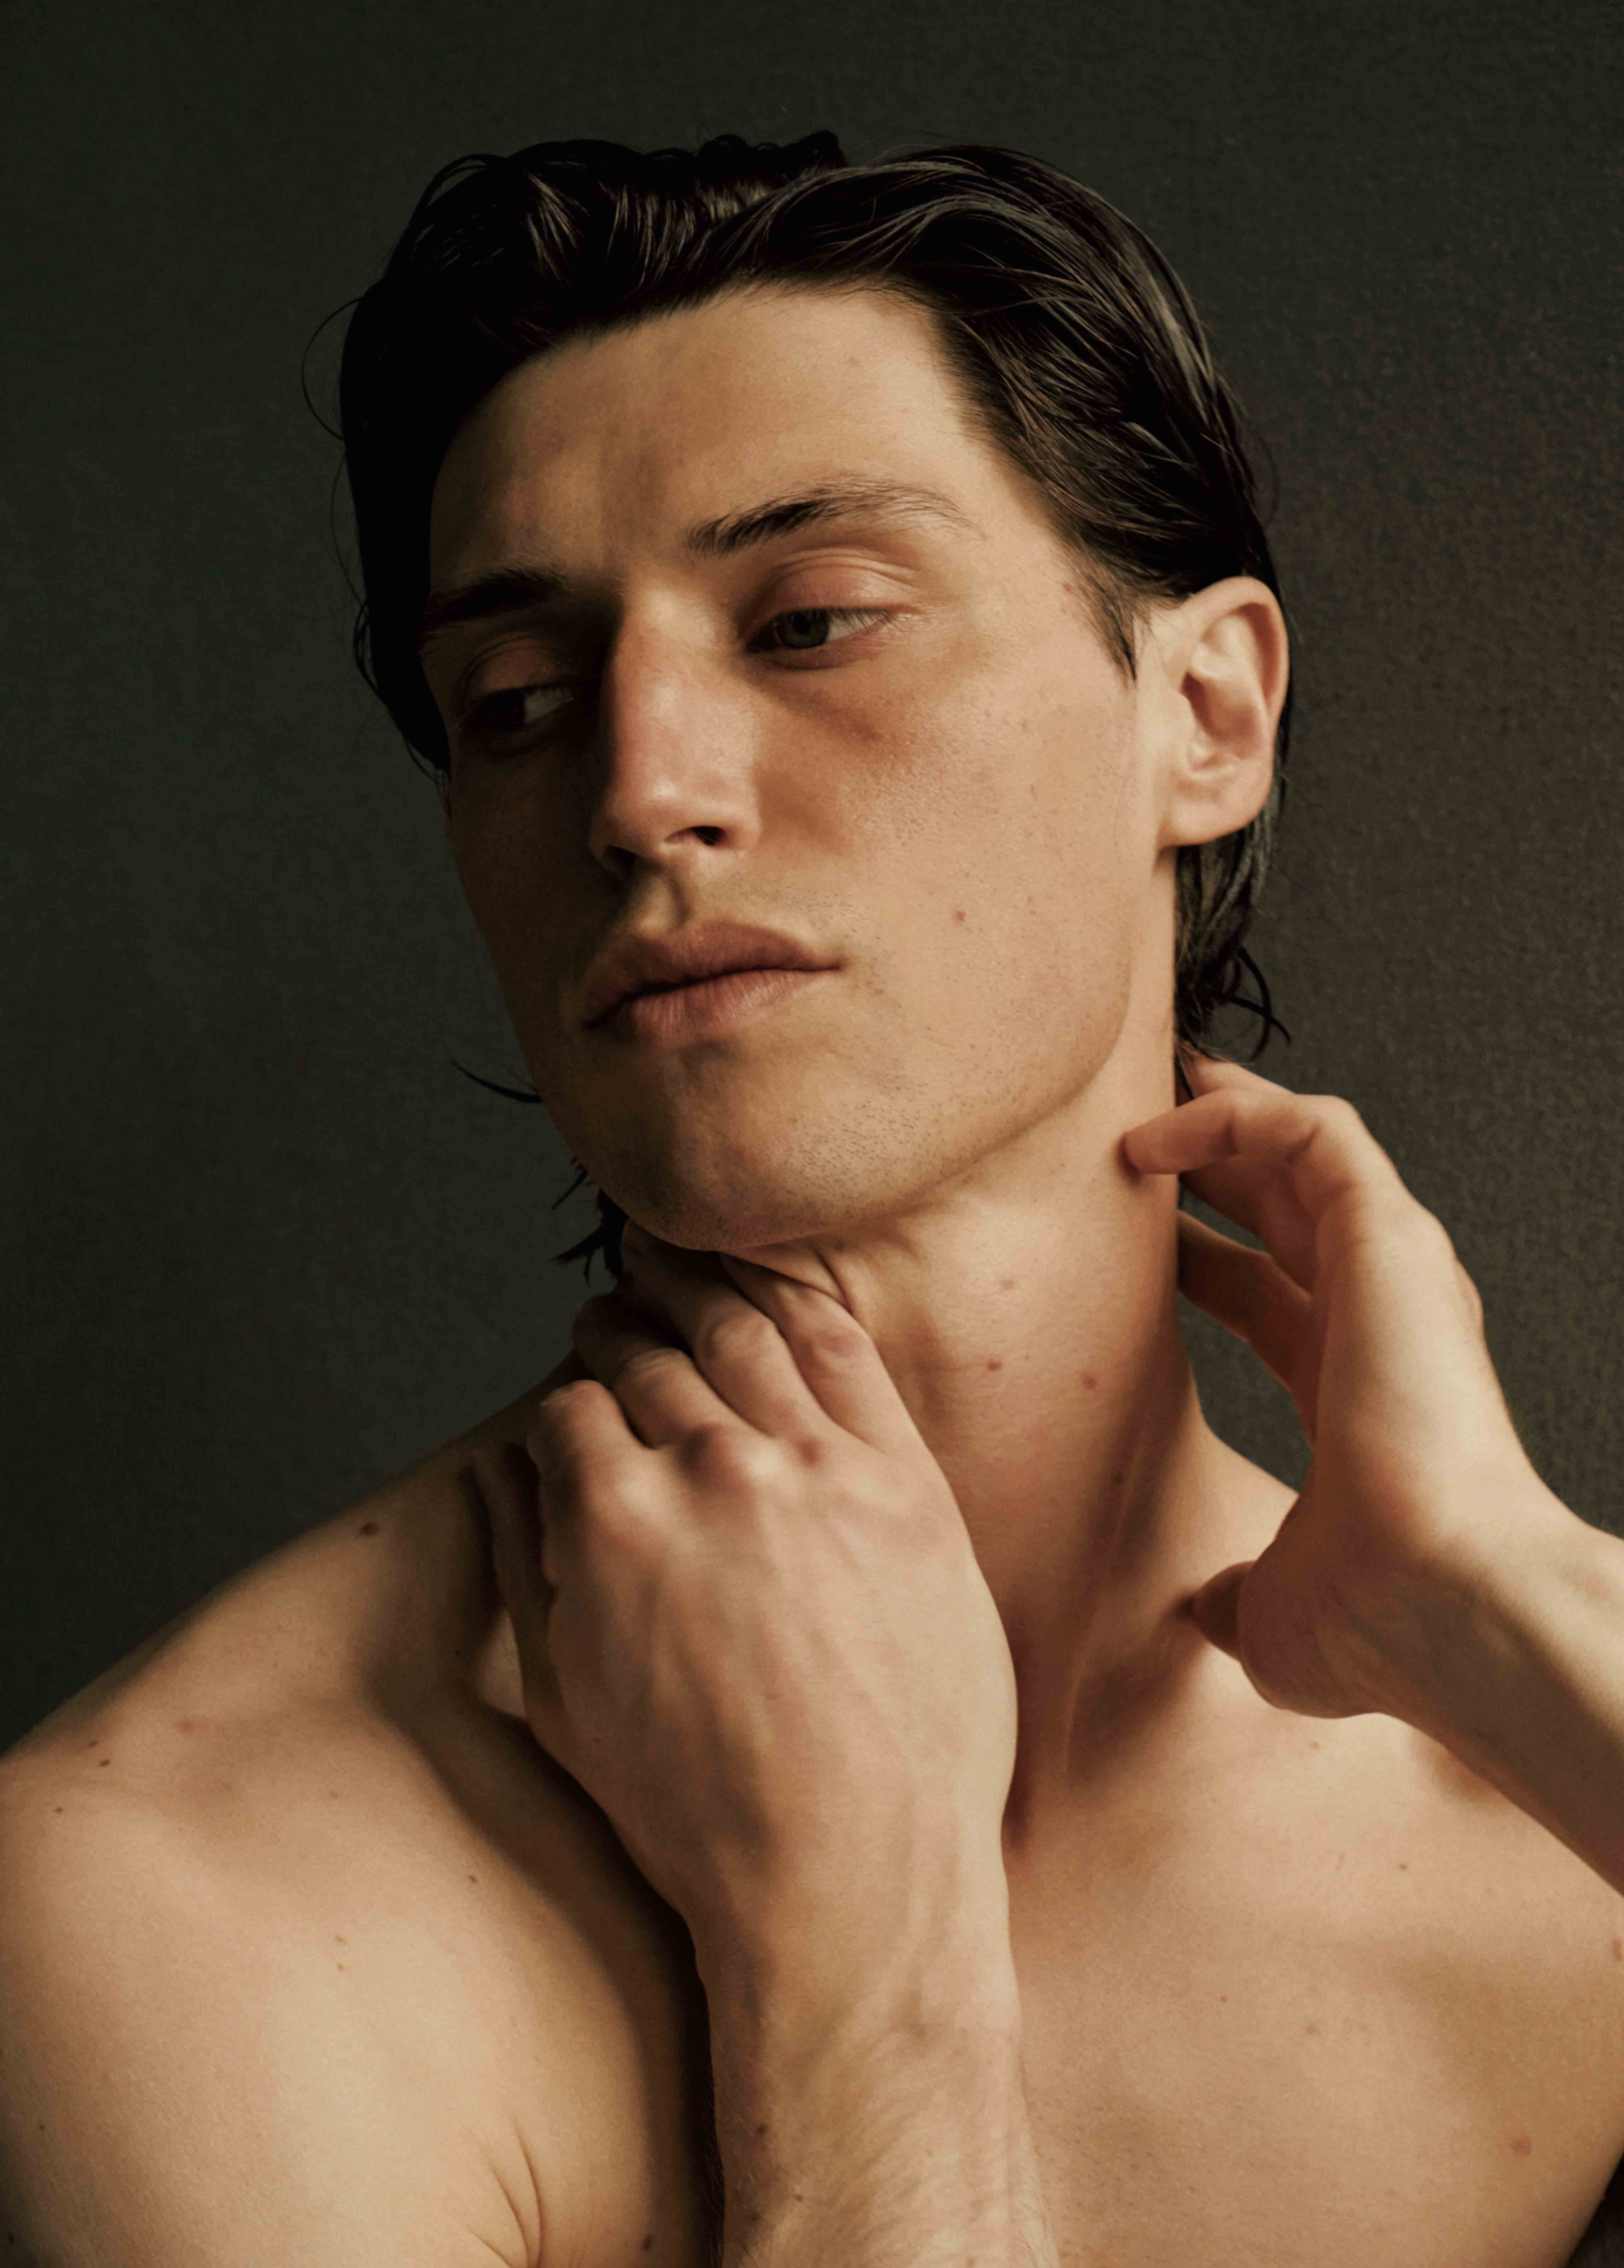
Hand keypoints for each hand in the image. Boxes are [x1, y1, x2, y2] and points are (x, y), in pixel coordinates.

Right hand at [474, 1230, 1018, 2028]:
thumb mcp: (565, 1697)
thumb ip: (523, 1563)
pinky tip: (774, 1287)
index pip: (571, 1408)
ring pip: (742, 1331)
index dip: (565, 1399)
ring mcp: (816, 1469)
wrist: (850, 1873)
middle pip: (650, 1356)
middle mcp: (712, 1472)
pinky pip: (845, 1354)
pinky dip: (798, 1302)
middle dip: (618, 1328)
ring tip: (675, 1268)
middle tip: (610, 1314)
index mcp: (615, 1519)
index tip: (573, 1394)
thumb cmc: (696, 1808)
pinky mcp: (905, 1483)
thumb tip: (493, 1468)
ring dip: (697, 1287)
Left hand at [1122, 1051, 1569, 1723]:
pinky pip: (1313, 1130)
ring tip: (1151, 1088)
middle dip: (1220, 1157)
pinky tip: (1164, 1130)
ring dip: (1227, 1112)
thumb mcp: (1271, 1615)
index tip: (1133, 1234)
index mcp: (1353, 1392)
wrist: (1446, 1603)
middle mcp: (1379, 1319)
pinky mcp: (1390, 1231)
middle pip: (1288, 1205)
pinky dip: (1239, 1114)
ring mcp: (1391, 1271)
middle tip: (1142, 1124)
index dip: (1198, 1259)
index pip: (1267, 1296)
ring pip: (1307, 1146)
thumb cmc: (1380, 1620)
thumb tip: (1201, 1613)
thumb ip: (1233, 1595)